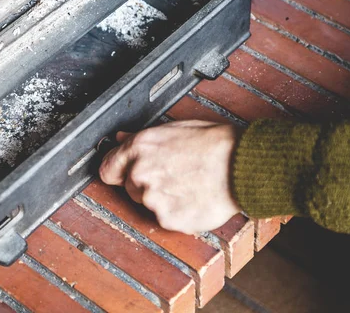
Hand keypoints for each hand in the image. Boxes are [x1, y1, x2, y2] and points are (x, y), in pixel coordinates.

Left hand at [98, 120, 240, 233]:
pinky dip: (177, 213)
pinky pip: (165, 219)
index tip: (126, 174)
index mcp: (139, 148)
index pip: (108, 169)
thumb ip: (139, 138)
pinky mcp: (167, 219)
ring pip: (148, 204)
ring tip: (188, 185)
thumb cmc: (213, 144)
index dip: (118, 172)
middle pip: (130, 188)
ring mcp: (152, 198)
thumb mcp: (173, 129)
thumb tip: (119, 138)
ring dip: (163, 199)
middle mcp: (140, 173)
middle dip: (146, 185)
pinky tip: (193, 198)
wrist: (241, 165)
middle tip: (173, 176)